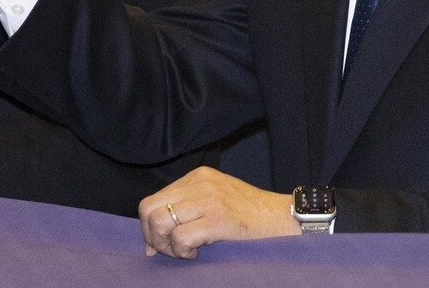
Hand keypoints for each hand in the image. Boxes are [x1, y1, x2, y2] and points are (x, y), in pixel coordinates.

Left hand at [139, 167, 298, 259]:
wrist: (279, 216)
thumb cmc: (247, 214)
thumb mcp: (214, 200)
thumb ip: (185, 211)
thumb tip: (150, 242)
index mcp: (197, 176)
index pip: (152, 200)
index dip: (148, 227)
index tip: (160, 244)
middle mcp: (200, 183)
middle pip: (149, 209)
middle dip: (152, 236)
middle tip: (170, 250)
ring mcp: (209, 199)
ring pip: (160, 222)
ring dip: (166, 245)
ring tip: (184, 251)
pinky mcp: (218, 218)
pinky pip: (180, 237)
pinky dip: (182, 251)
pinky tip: (197, 253)